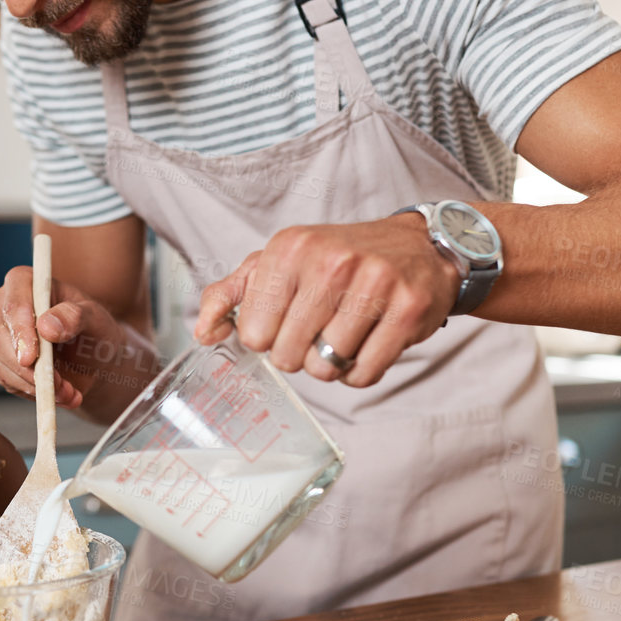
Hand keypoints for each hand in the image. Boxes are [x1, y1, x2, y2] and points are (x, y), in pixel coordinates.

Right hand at [0, 266, 142, 409]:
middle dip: (27, 367)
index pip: (13, 303)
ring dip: (35, 384)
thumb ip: (75, 316)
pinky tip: (60, 393)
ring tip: (68, 391)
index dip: (20, 330)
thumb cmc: (94, 330)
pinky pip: (7, 381)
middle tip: (57, 383)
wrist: (94, 358)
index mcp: (24, 282)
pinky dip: (34, 393)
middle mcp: (2, 305)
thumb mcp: (96, 319)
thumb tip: (47, 326)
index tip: (32, 357)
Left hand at [193, 214, 460, 386]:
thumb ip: (232, 294)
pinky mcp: (406, 310)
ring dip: (332, 363)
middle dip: (300, 354)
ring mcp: (372, 284)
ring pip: (325, 368)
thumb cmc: (340, 258)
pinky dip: (361, 371)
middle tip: (320, 329)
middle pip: (288, 356)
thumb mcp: (280, 262)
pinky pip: (363, 374)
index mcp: (289, 248)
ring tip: (346, 333)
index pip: (253, 333)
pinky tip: (368, 342)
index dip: (269, 338)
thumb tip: (202, 332)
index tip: (288, 320)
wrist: (418, 246)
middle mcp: (330, 262)